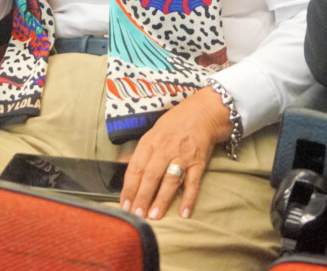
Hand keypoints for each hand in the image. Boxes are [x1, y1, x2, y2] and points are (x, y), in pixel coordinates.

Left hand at [120, 88, 231, 219]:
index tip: (124, 205)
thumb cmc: (176, 122)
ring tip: (154, 215)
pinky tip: (184, 213)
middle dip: (142, 197)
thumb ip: (140, 151)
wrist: (204, 112)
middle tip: (136, 215)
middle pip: (151, 175)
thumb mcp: (154, 132)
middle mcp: (165, 149)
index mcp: (151, 141)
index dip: (129, 188)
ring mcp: (183, 156)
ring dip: (162, 199)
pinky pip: (193, 182)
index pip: (136, 167)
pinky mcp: (199, 162)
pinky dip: (189, 198)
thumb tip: (122, 163)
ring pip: (170, 180)